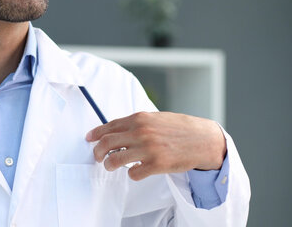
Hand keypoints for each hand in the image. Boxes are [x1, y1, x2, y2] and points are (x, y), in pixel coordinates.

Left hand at [86, 111, 225, 180]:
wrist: (202, 139)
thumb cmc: (178, 128)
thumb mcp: (155, 118)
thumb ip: (136, 123)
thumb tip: (114, 130)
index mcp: (140, 118)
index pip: (109, 126)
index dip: (96, 134)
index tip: (89, 139)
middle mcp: (141, 132)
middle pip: (107, 143)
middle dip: (97, 151)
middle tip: (97, 157)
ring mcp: (148, 149)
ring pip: (115, 160)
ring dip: (109, 165)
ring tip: (111, 166)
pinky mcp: (156, 165)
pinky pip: (133, 173)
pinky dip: (132, 173)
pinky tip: (137, 170)